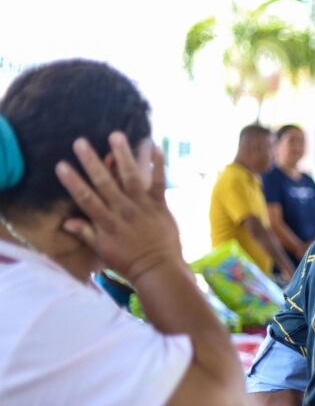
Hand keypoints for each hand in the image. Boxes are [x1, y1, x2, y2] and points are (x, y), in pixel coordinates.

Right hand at [55, 133, 183, 283]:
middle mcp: (123, 211)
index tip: (61, 165)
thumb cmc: (128, 262)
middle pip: (105, 183)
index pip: (86, 199)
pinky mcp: (161, 205)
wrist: (159, 269)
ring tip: (115, 136)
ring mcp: (143, 206)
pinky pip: (159, 182)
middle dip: (92, 162)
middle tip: (80, 142)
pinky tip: (154, 146)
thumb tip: (66, 222)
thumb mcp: (103, 251)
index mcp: (107, 223)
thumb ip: (86, 233)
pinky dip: (158, 165)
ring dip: (123, 156)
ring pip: (131, 177)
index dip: (73, 182)